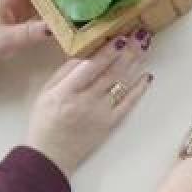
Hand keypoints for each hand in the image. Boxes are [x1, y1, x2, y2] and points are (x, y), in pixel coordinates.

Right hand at [26, 31, 152, 177]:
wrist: (50, 157)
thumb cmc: (45, 122)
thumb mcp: (46, 93)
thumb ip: (65, 72)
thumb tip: (87, 52)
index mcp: (66, 92)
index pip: (91, 66)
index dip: (108, 51)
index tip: (121, 36)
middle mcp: (85, 102)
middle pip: (111, 72)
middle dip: (128, 51)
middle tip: (140, 34)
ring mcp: (100, 114)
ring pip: (122, 84)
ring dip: (135, 64)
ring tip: (144, 47)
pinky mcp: (110, 125)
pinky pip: (128, 104)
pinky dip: (139, 90)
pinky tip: (146, 76)